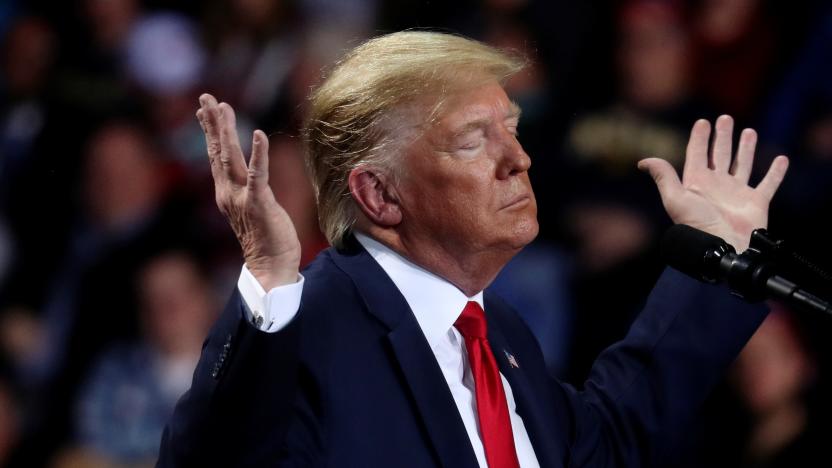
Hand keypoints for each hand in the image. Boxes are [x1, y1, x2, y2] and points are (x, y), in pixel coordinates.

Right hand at [196, 94, 300, 288]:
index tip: (205, 110)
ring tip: (222, 107)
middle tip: (206, 97)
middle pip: (217, 151)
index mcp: (226, 193)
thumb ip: (246, 191)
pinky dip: (258, 153)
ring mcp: (241, 197)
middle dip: (212, 122)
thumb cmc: (265, 240)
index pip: (215, 157)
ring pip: (230, 157)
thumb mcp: (251, 210)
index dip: (211, 131)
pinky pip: (257, 174)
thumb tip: (248, 175)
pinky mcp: (259, 203)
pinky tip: (258, 134)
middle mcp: (228, 193)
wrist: (269, 267)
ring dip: (225, 130)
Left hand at [638, 115, 788, 251]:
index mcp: (697, 183)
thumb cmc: (697, 224)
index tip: (702, 121)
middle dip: (723, 136)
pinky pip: (768, 183)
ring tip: (749, 132)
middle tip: (725, 118)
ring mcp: (737, 193)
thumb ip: (663, 177)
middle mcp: (717, 185)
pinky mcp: (756, 202)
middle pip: (720, 154)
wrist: (723, 247)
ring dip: (746, 148)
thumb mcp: (675, 198)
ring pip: (743, 164)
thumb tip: (643, 161)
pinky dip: (776, 172)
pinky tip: (781, 159)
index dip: (699, 138)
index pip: (697, 154)